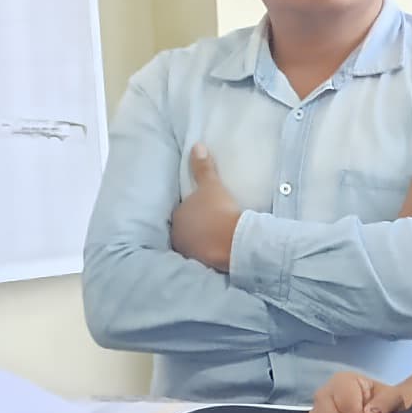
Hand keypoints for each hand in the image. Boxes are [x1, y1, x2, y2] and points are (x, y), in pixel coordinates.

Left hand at [172, 146, 245, 271]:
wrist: (234, 241)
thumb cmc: (219, 211)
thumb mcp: (211, 186)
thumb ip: (202, 168)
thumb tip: (196, 146)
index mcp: (176, 219)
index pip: (180, 212)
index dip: (191, 210)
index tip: (204, 209)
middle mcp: (178, 238)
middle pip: (184, 230)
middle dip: (193, 227)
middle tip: (209, 222)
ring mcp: (189, 254)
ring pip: (193, 244)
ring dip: (201, 241)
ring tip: (215, 236)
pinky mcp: (202, 266)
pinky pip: (204, 256)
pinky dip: (210, 253)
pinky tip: (220, 249)